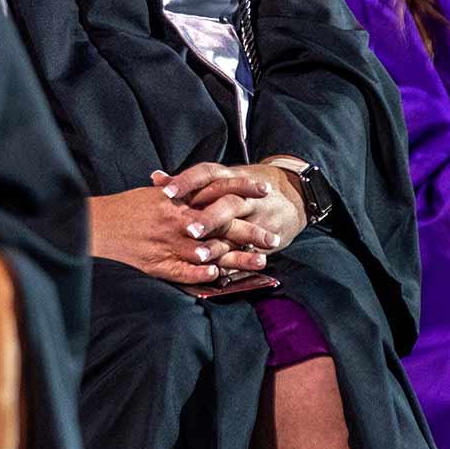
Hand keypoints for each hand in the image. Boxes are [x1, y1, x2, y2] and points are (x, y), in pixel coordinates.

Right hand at [88, 183, 253, 284]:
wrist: (96, 224)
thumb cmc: (127, 207)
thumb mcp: (156, 194)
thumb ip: (180, 192)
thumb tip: (200, 187)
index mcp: (179, 198)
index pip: (217, 189)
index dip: (243, 188)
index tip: (266, 190)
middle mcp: (178, 219)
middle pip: (222, 224)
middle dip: (250, 230)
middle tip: (274, 238)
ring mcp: (169, 243)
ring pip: (210, 251)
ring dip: (236, 258)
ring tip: (260, 263)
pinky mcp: (158, 263)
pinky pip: (184, 271)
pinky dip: (201, 274)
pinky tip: (220, 277)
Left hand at [157, 162, 304, 253]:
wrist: (293, 194)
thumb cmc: (245, 186)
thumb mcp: (222, 178)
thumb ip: (189, 182)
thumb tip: (156, 179)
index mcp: (230, 177)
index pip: (207, 174)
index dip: (187, 182)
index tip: (166, 192)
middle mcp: (245, 196)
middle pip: (226, 204)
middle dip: (208, 217)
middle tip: (188, 230)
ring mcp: (258, 218)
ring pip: (240, 231)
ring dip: (221, 245)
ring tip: (201, 257)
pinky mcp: (267, 238)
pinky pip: (251, 252)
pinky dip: (236, 264)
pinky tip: (219, 274)